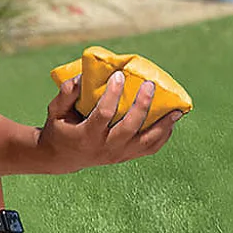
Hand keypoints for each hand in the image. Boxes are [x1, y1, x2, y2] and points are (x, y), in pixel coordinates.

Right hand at [38, 72, 182, 172]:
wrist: (60, 158)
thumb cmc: (60, 128)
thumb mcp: (55, 111)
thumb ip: (67, 93)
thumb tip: (83, 75)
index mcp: (85, 137)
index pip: (103, 114)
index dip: (112, 94)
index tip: (119, 74)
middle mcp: (103, 148)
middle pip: (129, 128)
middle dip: (142, 105)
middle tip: (149, 85)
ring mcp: (116, 155)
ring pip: (145, 142)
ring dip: (163, 125)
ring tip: (177, 109)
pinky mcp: (125, 156)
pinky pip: (149, 148)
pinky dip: (163, 136)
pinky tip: (171, 122)